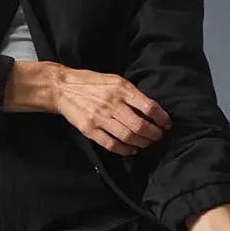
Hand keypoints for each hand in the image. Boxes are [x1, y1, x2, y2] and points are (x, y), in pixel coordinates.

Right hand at [53, 66, 171, 154]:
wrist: (63, 87)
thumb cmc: (92, 83)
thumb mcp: (115, 80)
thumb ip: (132, 94)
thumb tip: (151, 110)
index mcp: (121, 89)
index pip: (149, 107)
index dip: (162, 118)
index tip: (167, 124)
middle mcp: (112, 104)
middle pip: (140, 125)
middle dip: (154, 134)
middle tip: (158, 136)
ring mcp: (100, 118)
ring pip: (128, 137)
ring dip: (142, 143)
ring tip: (147, 143)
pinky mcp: (90, 130)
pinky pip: (111, 144)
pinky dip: (125, 150)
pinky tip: (131, 149)